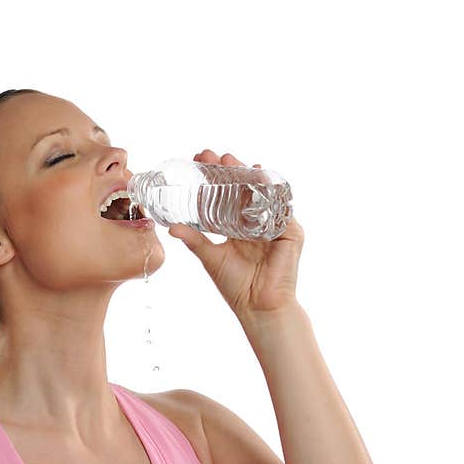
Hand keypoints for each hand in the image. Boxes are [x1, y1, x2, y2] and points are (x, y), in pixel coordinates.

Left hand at [168, 149, 304, 319]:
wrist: (258, 307)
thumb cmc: (236, 286)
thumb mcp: (211, 257)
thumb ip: (194, 239)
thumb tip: (172, 228)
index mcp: (240, 226)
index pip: (227, 195)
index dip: (215, 178)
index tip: (199, 161)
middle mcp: (259, 222)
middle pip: (245, 188)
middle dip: (230, 170)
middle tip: (212, 156)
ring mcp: (276, 225)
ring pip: (263, 193)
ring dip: (248, 175)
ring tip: (231, 161)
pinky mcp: (291, 233)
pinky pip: (281, 208)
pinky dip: (270, 192)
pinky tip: (258, 178)